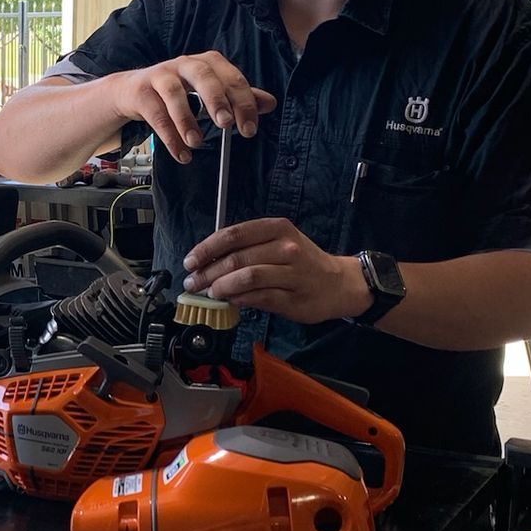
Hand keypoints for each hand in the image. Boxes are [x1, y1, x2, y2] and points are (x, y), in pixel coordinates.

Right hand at [107, 53, 276, 163]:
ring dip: (186, 119)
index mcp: (208, 62)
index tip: (249, 128)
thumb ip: (237, 98)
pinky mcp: (141, 91)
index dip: (243, 102)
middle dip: (216, 100)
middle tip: (225, 124)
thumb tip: (269, 103)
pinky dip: (168, 135)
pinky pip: (155, 113)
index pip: (231, 77)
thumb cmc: (177, 91)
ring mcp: (160, 75)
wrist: (133, 90)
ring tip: (196, 142)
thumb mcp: (209, 92)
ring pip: (174, 93)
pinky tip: (180, 152)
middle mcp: (185, 64)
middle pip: (203, 75)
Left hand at [182, 218, 371, 322]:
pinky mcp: (294, 298)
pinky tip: (230, 301)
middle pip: (237, 258)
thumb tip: (208, 263)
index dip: (207, 248)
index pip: (234, 235)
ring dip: (221, 287)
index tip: (190, 261)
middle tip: (193, 283)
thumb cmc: (303, 262)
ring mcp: (292, 273)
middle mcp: (286, 247)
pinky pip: (259, 298)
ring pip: (247, 278)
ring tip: (209, 293)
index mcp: (277, 228)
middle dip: (208, 272)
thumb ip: (247, 249)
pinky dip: (239, 300)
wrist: (340, 283)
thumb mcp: (278, 242)